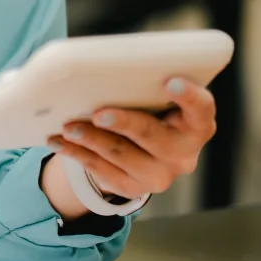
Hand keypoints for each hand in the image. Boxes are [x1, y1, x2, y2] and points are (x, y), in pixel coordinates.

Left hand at [41, 78, 216, 217]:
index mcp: (196, 124)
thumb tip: (102, 72)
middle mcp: (183, 153)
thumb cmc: (147, 112)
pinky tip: (59, 141)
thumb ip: (143, 89)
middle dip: (124, 123)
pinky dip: (77, 153)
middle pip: (153, 136)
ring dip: (90, 138)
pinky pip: (100, 170)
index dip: (189, 96)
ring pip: (121, 154)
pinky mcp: (132, 188)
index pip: (202, 109)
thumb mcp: (154, 102)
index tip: (170, 80)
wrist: (138, 152)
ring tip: (67, 126)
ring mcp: (159, 175)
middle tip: (98, 113)